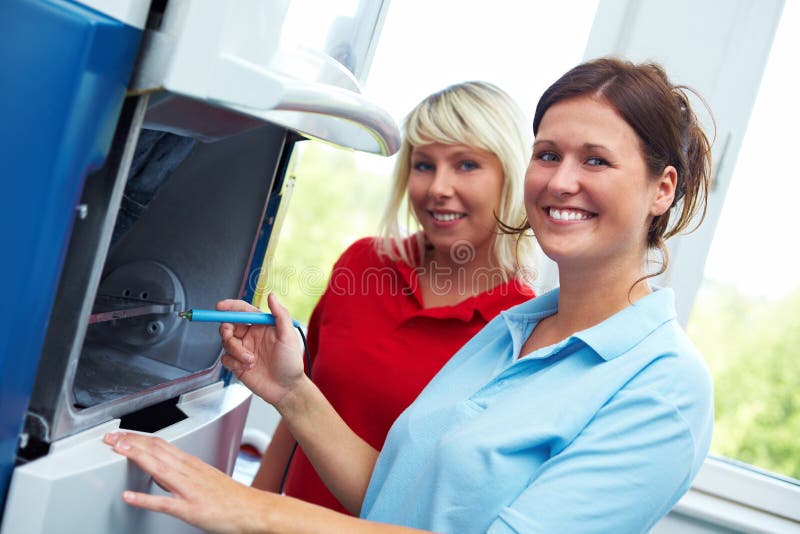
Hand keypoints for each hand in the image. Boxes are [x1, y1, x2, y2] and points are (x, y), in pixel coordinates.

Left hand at [103, 432, 270, 532]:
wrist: (253, 510)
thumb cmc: (231, 497)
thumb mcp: (206, 477)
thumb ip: (182, 473)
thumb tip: (161, 470)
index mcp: (192, 464)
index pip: (160, 444)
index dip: (138, 437)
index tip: (120, 434)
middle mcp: (189, 472)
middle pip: (157, 450)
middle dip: (131, 442)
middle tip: (110, 436)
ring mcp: (189, 489)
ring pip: (159, 468)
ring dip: (136, 458)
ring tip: (117, 450)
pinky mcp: (190, 509)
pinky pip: (164, 503)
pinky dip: (145, 499)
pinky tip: (128, 497)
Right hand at [217, 294, 305, 404]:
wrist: (286, 389)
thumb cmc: (291, 363)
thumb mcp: (289, 336)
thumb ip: (280, 314)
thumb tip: (272, 296)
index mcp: (262, 326)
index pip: (243, 311)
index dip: (230, 307)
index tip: (220, 306)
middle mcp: (251, 336)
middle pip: (229, 325)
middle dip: (226, 329)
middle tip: (230, 336)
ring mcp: (243, 350)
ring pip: (226, 342)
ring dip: (236, 351)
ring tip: (251, 360)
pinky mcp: (237, 364)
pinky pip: (225, 358)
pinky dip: (234, 362)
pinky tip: (247, 368)